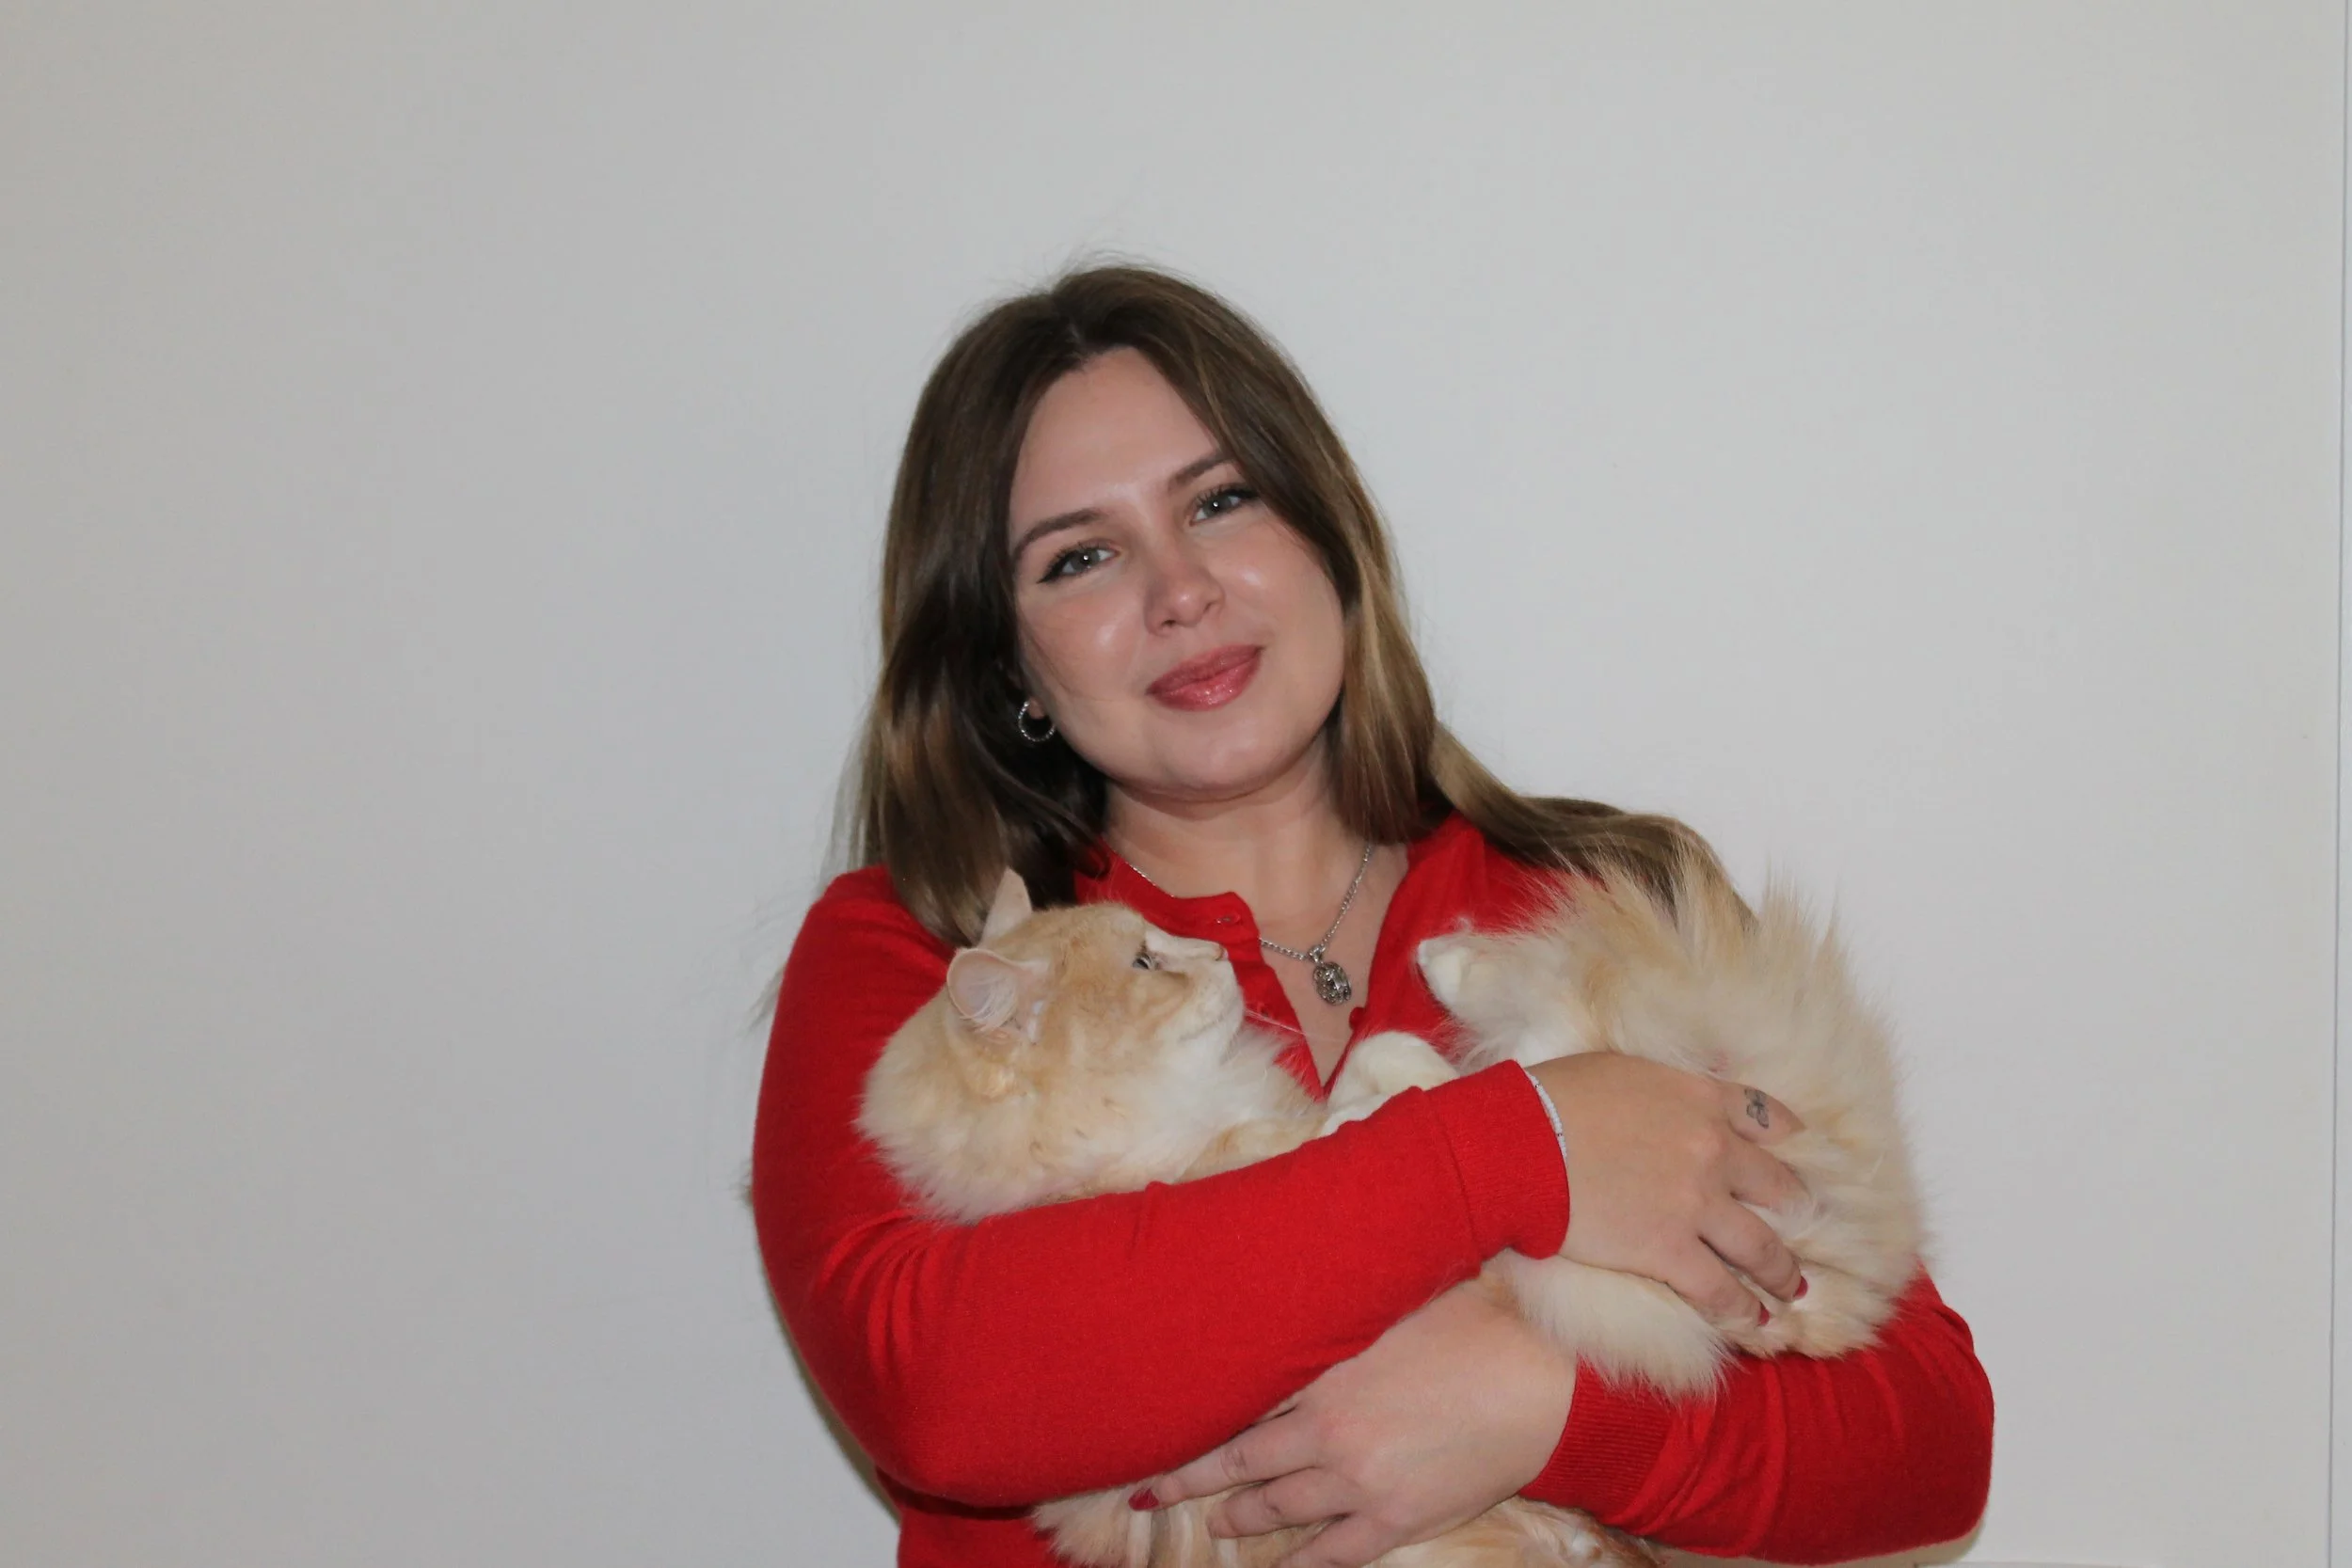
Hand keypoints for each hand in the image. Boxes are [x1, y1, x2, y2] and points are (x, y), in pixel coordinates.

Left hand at [1135, 1281, 1570, 1567]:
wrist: (1539, 1388)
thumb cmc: (1475, 1329)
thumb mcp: (1397, 1300)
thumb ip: (1345, 1302)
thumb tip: (1307, 1269)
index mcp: (1323, 1373)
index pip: (1238, 1401)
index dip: (1195, 1419)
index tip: (1155, 1425)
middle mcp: (1328, 1433)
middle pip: (1241, 1462)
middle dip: (1192, 1479)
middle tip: (1153, 1491)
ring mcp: (1358, 1483)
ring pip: (1277, 1509)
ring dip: (1239, 1518)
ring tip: (1215, 1522)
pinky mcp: (1394, 1519)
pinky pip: (1331, 1552)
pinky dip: (1298, 1563)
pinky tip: (1276, 1567)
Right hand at [1525, 1053, 1808, 1326]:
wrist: (1522, 1143)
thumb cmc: (1553, 1098)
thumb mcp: (1619, 1069)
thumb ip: (1658, 1089)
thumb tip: (1656, 1102)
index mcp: (1701, 1099)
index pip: (1766, 1118)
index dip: (1785, 1142)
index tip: (1792, 1157)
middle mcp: (1713, 1150)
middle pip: (1776, 1186)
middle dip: (1794, 1211)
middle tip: (1804, 1228)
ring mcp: (1696, 1205)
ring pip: (1760, 1246)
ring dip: (1781, 1272)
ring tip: (1793, 1289)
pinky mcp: (1670, 1252)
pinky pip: (1720, 1289)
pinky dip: (1741, 1309)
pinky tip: (1754, 1322)